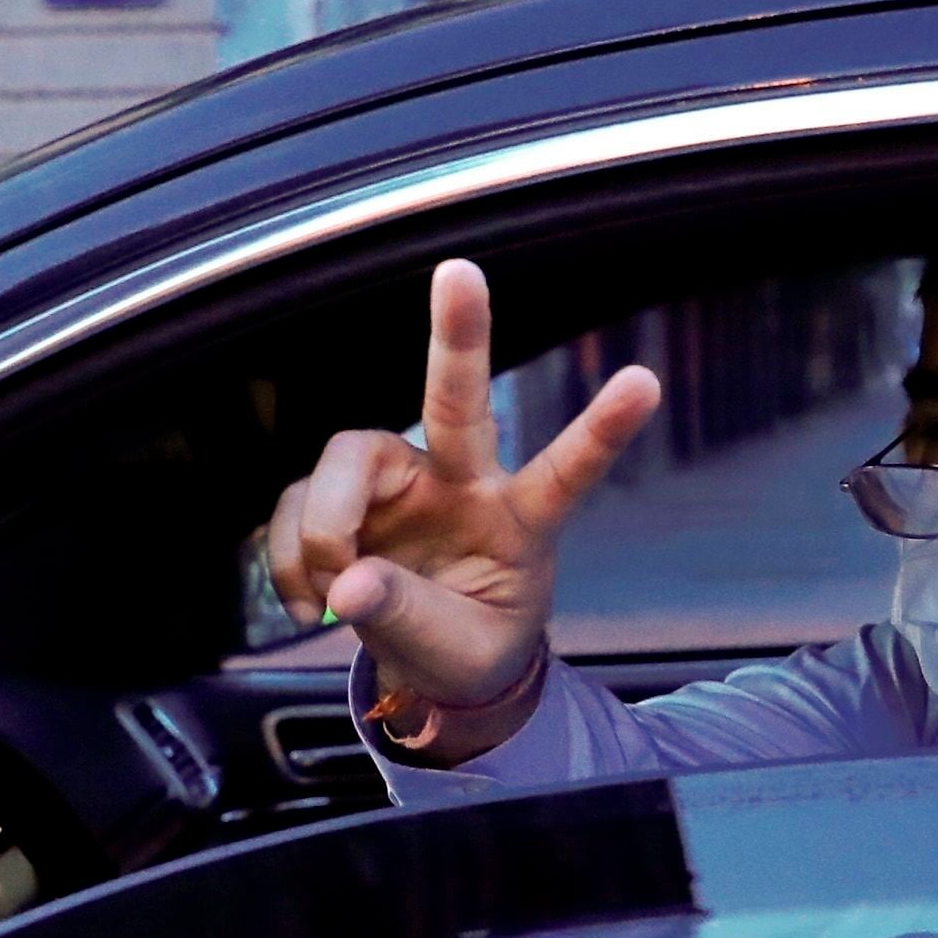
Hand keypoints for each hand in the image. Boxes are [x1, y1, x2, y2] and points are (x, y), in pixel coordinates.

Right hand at [261, 260, 659, 756]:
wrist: (426, 666)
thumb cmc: (468, 648)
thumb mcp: (458, 654)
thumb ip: (408, 620)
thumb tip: (347, 584)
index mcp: (519, 520)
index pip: (565, 473)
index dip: (601, 430)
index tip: (646, 382)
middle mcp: (461, 481)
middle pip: (456, 400)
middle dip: (458, 335)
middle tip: (461, 272)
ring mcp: (399, 481)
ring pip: (346, 456)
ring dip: (324, 526)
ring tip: (330, 600)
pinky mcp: (346, 495)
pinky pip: (297, 506)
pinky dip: (291, 558)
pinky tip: (311, 604)